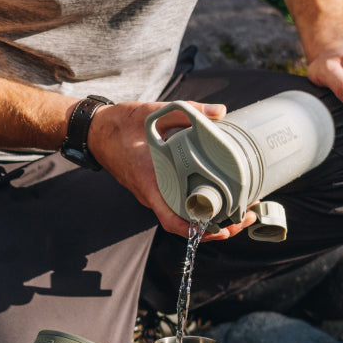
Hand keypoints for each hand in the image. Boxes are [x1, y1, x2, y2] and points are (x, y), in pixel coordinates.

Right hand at [87, 100, 255, 239]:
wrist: (97, 132)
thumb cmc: (121, 125)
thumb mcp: (153, 112)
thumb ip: (188, 111)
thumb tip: (221, 112)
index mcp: (149, 183)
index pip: (170, 219)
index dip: (195, 231)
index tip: (220, 230)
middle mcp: (152, 196)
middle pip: (185, 225)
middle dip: (216, 229)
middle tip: (245, 218)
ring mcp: (155, 195)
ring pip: (184, 218)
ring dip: (212, 221)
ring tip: (240, 212)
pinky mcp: (158, 190)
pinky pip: (180, 206)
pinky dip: (201, 209)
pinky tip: (220, 200)